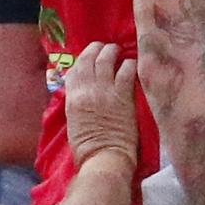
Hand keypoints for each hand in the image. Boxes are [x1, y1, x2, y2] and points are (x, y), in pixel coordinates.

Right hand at [65, 43, 137, 170]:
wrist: (105, 157)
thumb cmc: (88, 148)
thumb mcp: (74, 122)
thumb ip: (78, 104)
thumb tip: (83, 93)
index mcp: (73, 99)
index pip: (74, 71)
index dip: (81, 61)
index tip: (88, 57)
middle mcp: (87, 90)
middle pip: (89, 60)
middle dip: (96, 50)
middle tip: (103, 47)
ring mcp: (106, 91)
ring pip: (106, 60)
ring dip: (112, 52)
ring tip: (117, 49)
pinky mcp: (124, 95)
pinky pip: (126, 72)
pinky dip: (129, 64)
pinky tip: (132, 62)